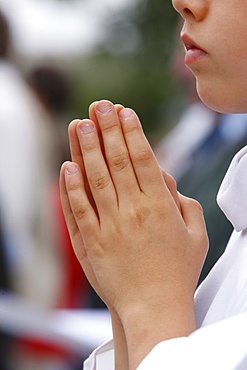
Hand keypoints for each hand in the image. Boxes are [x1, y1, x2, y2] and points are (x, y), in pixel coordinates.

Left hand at [60, 100, 207, 368]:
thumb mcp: (196, 235)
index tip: (124, 111)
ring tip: (79, 124)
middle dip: (107, 128)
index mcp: (160, 206)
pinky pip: (77, 210)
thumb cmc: (177, 272)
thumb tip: (166, 179)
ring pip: (94, 179)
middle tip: (100, 104)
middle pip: (116, 161)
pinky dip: (70, 187)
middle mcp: (133, 211)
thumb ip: (185, 202)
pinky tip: (67, 166)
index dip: (132, 132)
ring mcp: (109, 226)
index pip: (143, 158)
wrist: (154, 309)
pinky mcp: (91, 243)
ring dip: (85, 149)